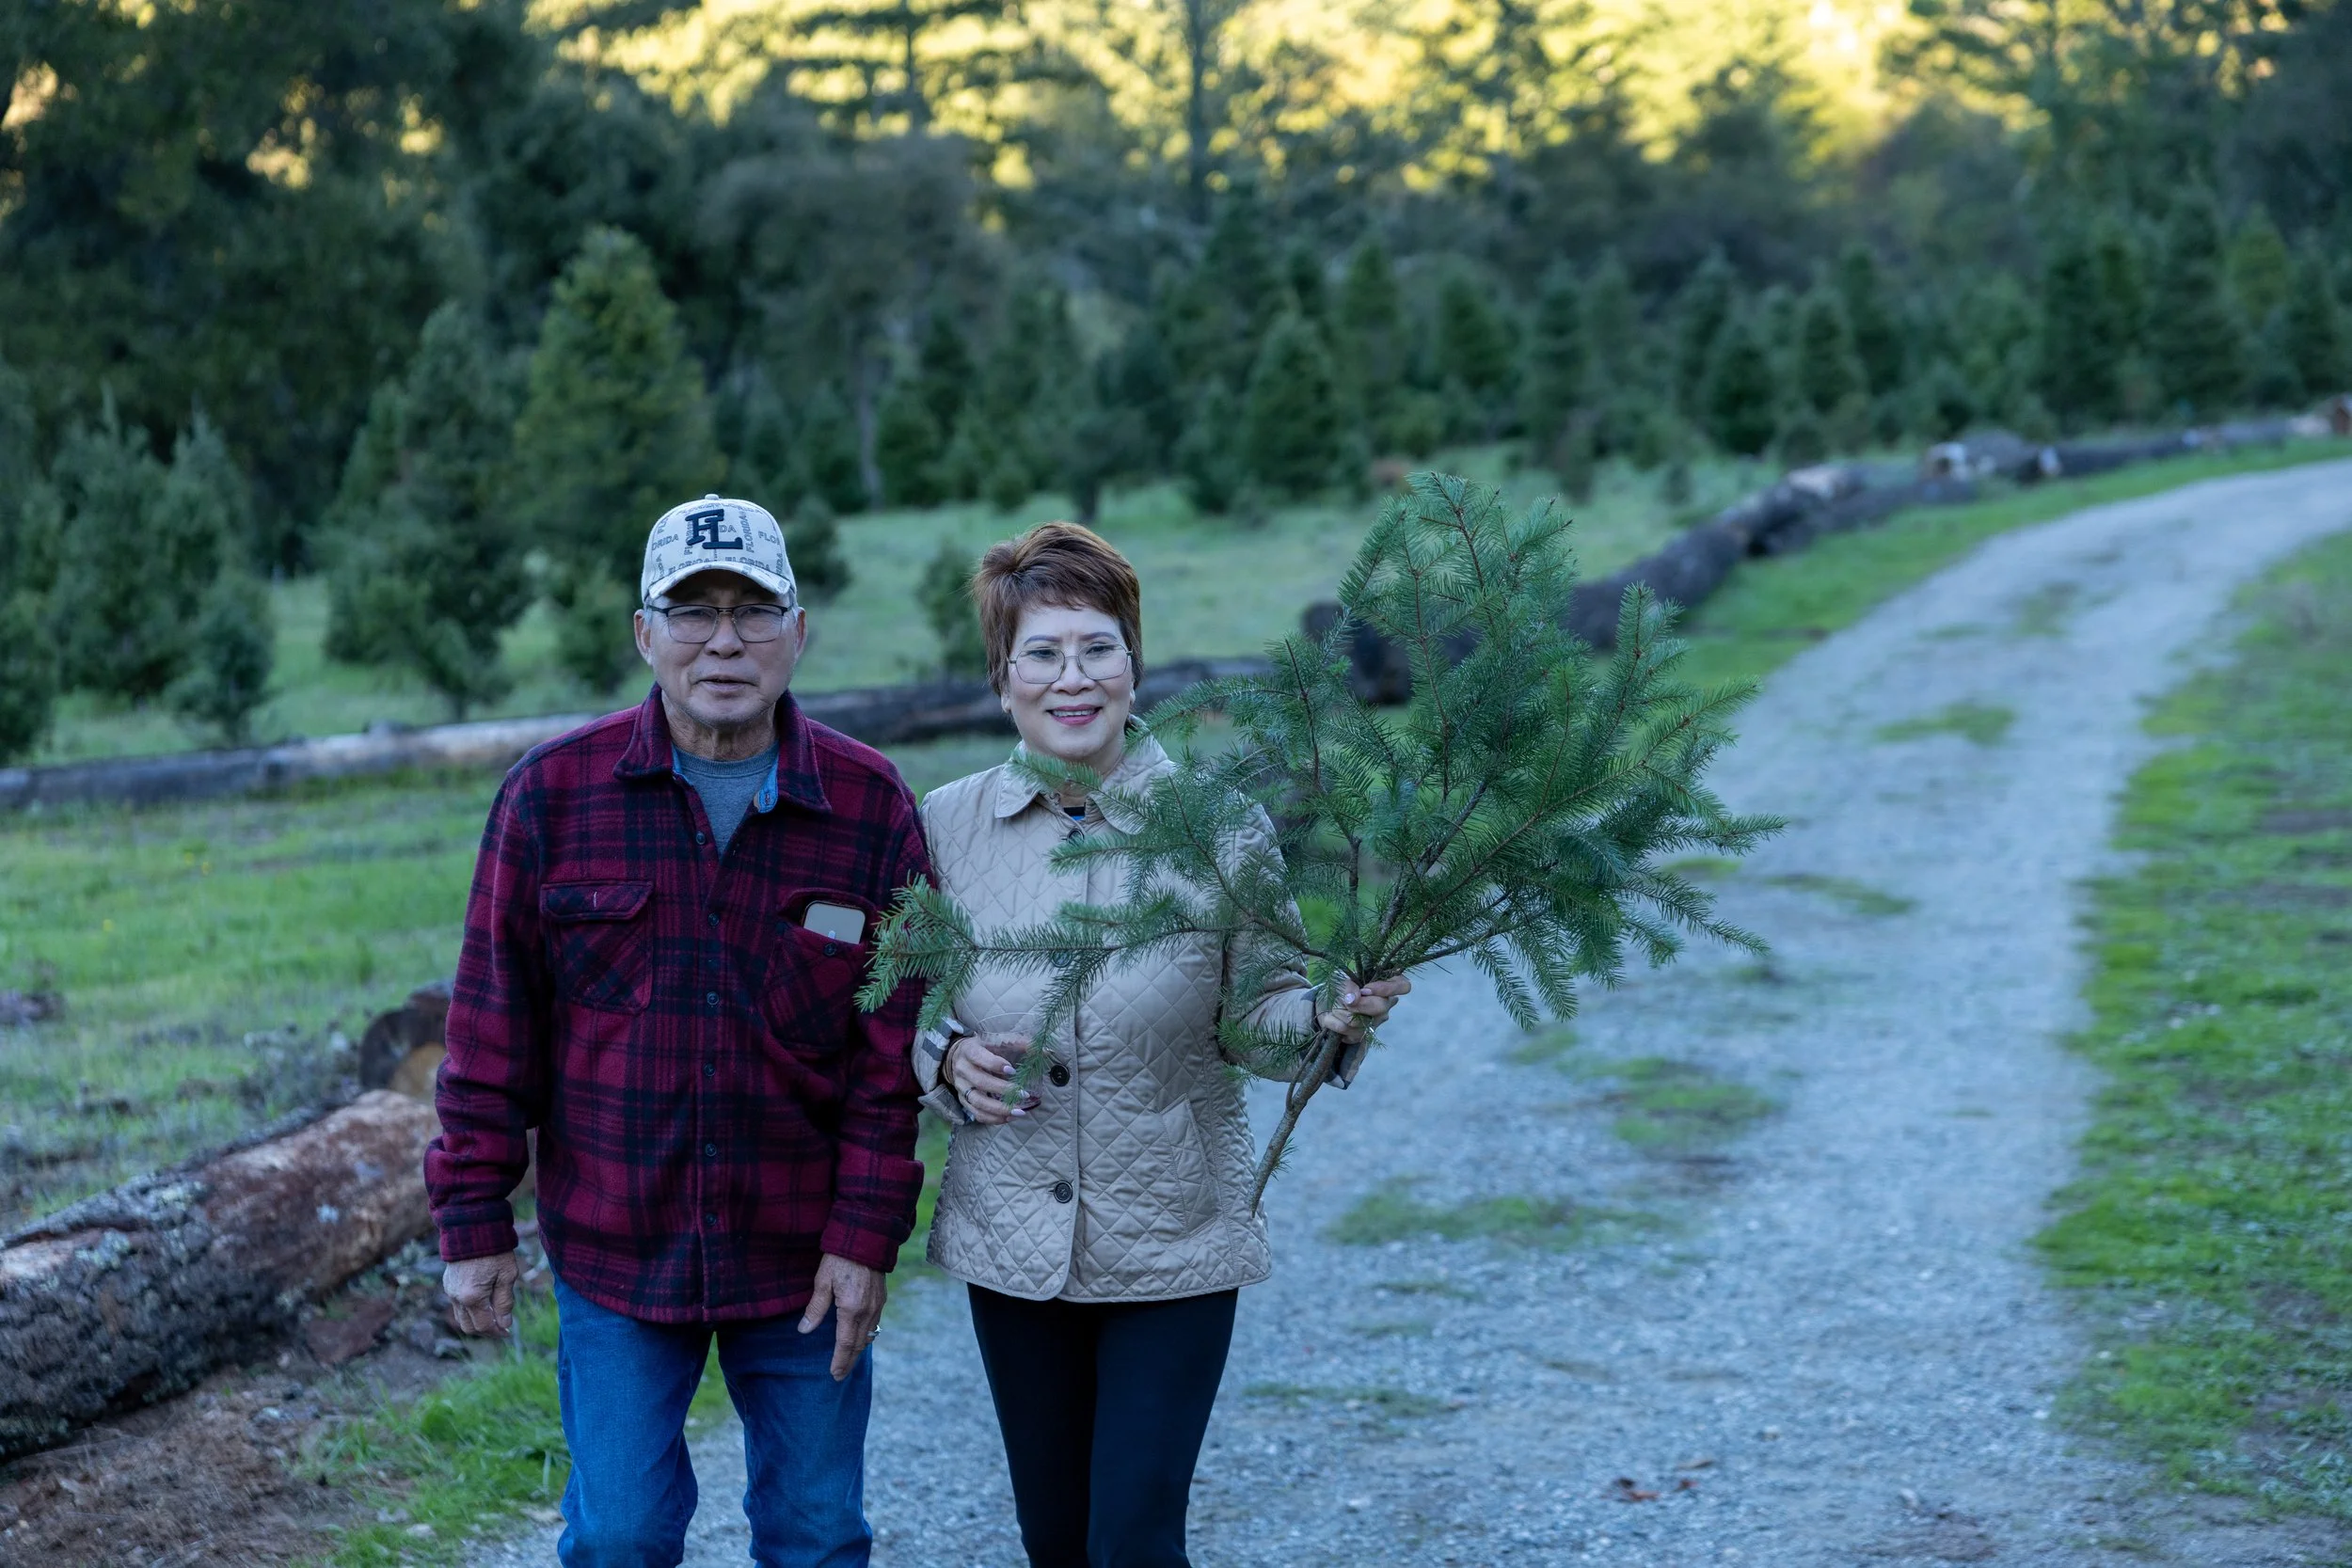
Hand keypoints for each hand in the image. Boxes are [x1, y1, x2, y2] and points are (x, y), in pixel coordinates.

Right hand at [443, 1251, 520, 1336]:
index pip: (484, 1326)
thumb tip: (504, 1324)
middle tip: (501, 1327)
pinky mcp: (447, 1284)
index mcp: (472, 1297)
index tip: (508, 1332)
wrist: (472, 1228)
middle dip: (486, 1330)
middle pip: (469, 1327)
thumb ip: (504, 1302)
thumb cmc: (494, 1251)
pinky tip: (483, 1302)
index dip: (497, 1332)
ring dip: (476, 1321)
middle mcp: (456, 1298)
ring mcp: (449, 1291)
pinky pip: (457, 1305)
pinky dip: (470, 1309)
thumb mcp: (507, 1276)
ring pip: (461, 1318)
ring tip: (493, 1315)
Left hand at [800, 1253, 886, 1380]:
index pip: (845, 1343)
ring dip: (858, 1350)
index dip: (840, 1360)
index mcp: (852, 1309)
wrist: (866, 1239)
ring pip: (869, 1335)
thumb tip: (804, 1330)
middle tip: (840, 1375)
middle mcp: (868, 1311)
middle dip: (849, 1361)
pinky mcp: (881, 1298)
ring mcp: (877, 1305)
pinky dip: (867, 1336)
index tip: (834, 1374)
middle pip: (859, 1344)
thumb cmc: (840, 1259)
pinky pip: (875, 1324)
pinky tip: (860, 1337)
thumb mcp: (823, 1281)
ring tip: (849, 1360)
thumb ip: (816, 1308)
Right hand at [945, 1032, 1038, 1124]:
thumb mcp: (1000, 1040)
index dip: (995, 1064)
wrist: (960, 1055)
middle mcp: (962, 1068)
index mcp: (970, 1050)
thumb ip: (1022, 1044)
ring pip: (977, 1102)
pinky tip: (1009, 1117)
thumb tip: (1047, 1051)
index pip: (979, 1057)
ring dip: (999, 1109)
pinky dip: (993, 1118)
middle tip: (1024, 1094)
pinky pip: (976, 1113)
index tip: (1013, 1071)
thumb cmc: (986, 1047)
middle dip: (1003, 1090)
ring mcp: (961, 1086)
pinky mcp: (963, 1099)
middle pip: (980, 1082)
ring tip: (1019, 1112)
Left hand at [1318, 974, 1412, 1044]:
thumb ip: (1348, 986)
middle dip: (1358, 1003)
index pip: (1403, 986)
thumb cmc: (1337, 987)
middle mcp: (1384, 1005)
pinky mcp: (1361, 1036)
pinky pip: (1350, 1033)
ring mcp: (1374, 1022)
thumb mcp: (1340, 979)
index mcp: (1384, 987)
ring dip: (1340, 1012)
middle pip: (1381, 1006)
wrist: (1322, 1004)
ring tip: (1334, 1007)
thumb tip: (1353, 998)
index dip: (1387, 988)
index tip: (1366, 989)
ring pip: (1361, 1021)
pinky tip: (1332, 1017)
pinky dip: (1335, 1023)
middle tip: (1345, 1000)